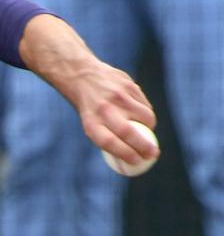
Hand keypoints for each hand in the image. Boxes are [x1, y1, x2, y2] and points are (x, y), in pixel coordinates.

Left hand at [20, 15, 158, 165]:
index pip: (110, 143)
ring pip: (145, 117)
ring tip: (146, 130)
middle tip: (153, 154)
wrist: (82, 74)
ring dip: (150, 127)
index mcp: (90, 122)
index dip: (126, 154)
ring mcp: (118, 96)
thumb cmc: (89, 106)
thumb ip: (109, 135)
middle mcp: (104, 109)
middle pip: (129, 132)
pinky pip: (145, 105)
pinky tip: (140, 113)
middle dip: (145, 146)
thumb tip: (133, 155)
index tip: (138, 162)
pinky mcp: (129, 86)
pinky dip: (146, 113)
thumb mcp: (91, 122)